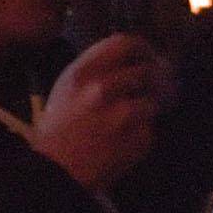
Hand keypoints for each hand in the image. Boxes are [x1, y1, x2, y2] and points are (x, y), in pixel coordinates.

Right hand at [41, 33, 176, 193]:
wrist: (59, 169)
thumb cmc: (59, 126)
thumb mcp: (66, 87)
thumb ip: (94, 69)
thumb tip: (128, 59)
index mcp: (83, 72)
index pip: (123, 43)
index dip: (142, 47)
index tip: (147, 54)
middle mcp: (105, 88)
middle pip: (146, 70)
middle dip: (153, 78)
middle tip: (153, 84)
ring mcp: (126, 114)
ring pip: (154, 98)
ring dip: (150, 104)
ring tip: (137, 114)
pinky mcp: (141, 138)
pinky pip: (152, 126)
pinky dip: (144, 130)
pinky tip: (128, 137)